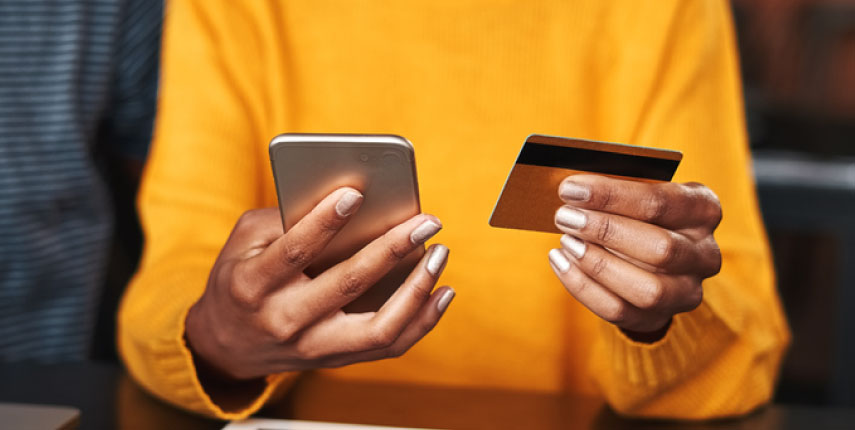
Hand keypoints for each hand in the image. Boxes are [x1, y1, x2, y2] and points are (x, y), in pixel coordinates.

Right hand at [185, 187, 453, 380]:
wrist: (227, 345)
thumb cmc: (241, 277)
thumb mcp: (245, 241)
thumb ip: (287, 219)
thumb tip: (349, 200)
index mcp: (253, 285)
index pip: (294, 252)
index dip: (324, 221)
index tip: (355, 193)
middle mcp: (284, 321)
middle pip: (348, 286)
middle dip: (392, 249)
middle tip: (425, 222)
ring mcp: (313, 347)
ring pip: (378, 329)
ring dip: (417, 290)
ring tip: (438, 255)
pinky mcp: (337, 359)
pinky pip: (389, 345)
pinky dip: (422, 319)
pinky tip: (441, 290)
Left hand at [548, 175, 721, 338]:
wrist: (651, 259)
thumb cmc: (638, 213)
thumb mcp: (636, 193)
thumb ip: (614, 190)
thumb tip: (571, 189)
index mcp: (703, 209)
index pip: (660, 202)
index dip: (611, 196)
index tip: (570, 189)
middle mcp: (705, 254)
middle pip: (660, 248)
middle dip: (605, 231)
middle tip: (564, 216)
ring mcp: (686, 291)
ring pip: (646, 289)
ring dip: (597, 264)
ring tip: (566, 242)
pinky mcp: (657, 317)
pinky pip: (618, 310)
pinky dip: (582, 286)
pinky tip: (560, 261)